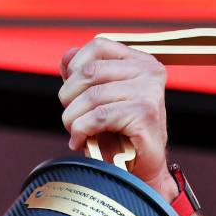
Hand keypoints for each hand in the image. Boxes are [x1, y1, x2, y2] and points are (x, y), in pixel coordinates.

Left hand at [58, 38, 172, 198]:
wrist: (140, 170)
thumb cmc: (119, 135)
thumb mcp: (99, 100)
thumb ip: (84, 76)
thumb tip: (66, 57)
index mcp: (140, 61)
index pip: (98, 46)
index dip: (75, 67)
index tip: (72, 93)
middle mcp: (148, 71)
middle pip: (89, 72)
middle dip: (69, 97)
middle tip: (70, 118)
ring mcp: (149, 90)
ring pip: (91, 96)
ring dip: (72, 118)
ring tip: (74, 132)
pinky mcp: (145, 113)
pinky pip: (98, 116)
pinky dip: (81, 130)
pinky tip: (79, 141)